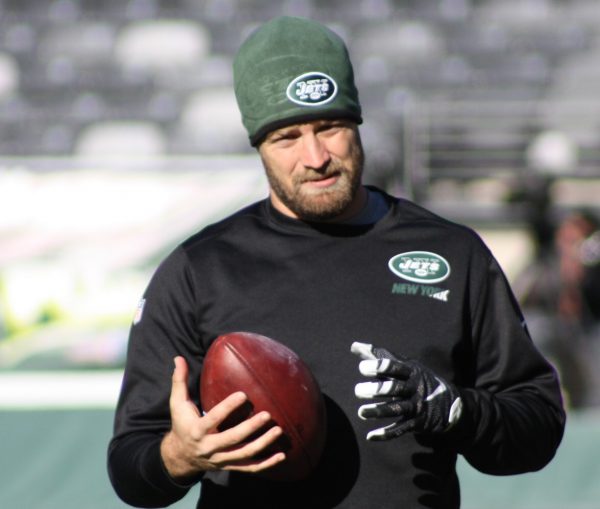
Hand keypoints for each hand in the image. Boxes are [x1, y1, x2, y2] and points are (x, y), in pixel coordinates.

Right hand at [160, 356, 285, 479]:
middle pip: (232, 439)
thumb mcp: (177, 404)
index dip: (227, 408)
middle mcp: (209, 447)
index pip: (213, 419)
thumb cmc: (182, 423)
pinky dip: (266, 464)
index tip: (243, 394)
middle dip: (250, 428)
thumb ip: (179, 381)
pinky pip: (249, 469)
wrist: (181, 456)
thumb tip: (178, 358)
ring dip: (263, 444)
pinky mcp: (229, 466)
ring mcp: (220, 459)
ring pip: (244, 455)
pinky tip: (281, 456)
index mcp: (197, 430)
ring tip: (278, 431)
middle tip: (267, 415)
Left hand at [351, 342, 462, 440]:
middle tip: (357, 390)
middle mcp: (414, 388)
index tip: (362, 368)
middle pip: (393, 388)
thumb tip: (353, 345)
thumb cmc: (417, 379)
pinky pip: (400, 429)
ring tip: (361, 412)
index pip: (393, 367)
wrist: (450, 404)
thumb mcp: (404, 364)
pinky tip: (370, 436)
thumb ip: (378, 356)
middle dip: (375, 390)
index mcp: (410, 371)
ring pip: (395, 409)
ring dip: (377, 412)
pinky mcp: (417, 423)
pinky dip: (386, 434)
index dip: (377, 367)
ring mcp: (416, 406)